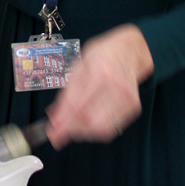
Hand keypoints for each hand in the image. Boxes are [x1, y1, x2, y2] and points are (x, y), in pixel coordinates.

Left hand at [44, 24, 152, 148]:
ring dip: (81, 133)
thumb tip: (55, 116)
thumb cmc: (103, 55)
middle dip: (70, 130)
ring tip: (69, 129)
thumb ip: (67, 92)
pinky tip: (85, 125)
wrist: (129, 51)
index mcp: (99, 72)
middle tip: (57, 133)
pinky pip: (111, 128)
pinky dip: (94, 131)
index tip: (51, 129)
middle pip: (89, 120)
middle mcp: (116, 87)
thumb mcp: (79, 65)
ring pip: (100, 128)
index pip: (77, 104)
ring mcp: (127, 99)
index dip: (62, 120)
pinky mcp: (133, 108)